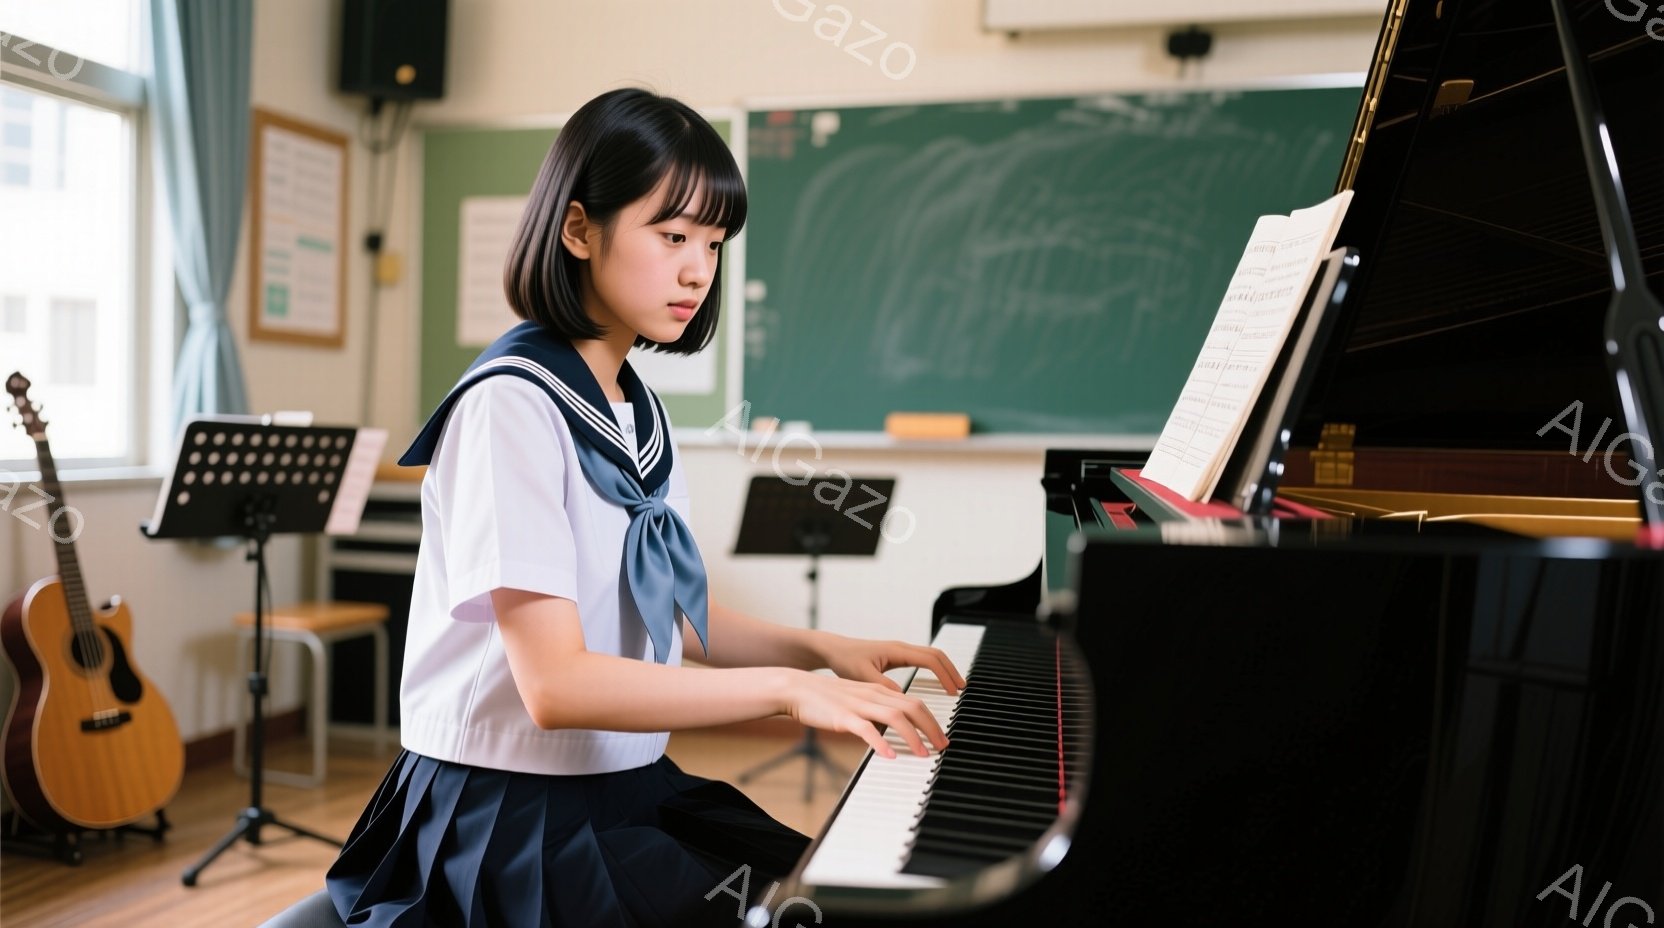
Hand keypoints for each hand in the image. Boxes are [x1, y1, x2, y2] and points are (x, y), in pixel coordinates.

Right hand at [780, 670, 948, 759]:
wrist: (797, 688)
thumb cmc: (826, 698)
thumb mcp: (857, 700)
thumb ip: (876, 711)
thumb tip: (893, 729)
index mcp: (879, 691)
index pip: (914, 702)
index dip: (932, 720)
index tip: (941, 737)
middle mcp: (873, 695)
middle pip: (912, 707)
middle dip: (931, 728)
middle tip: (942, 746)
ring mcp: (859, 705)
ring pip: (895, 716)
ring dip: (913, 736)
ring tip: (922, 753)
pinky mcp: (843, 716)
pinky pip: (866, 729)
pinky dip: (880, 742)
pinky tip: (888, 755)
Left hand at [819, 634, 965, 696]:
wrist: (833, 650)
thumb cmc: (845, 660)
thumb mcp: (863, 676)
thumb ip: (883, 686)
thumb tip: (903, 698)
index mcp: (897, 650)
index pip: (930, 659)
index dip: (945, 674)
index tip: (953, 690)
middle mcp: (901, 648)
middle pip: (936, 655)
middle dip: (951, 671)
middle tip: (961, 689)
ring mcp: (899, 651)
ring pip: (930, 656)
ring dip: (944, 669)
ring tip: (954, 686)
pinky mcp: (895, 657)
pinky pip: (922, 660)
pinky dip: (934, 669)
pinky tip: (935, 682)